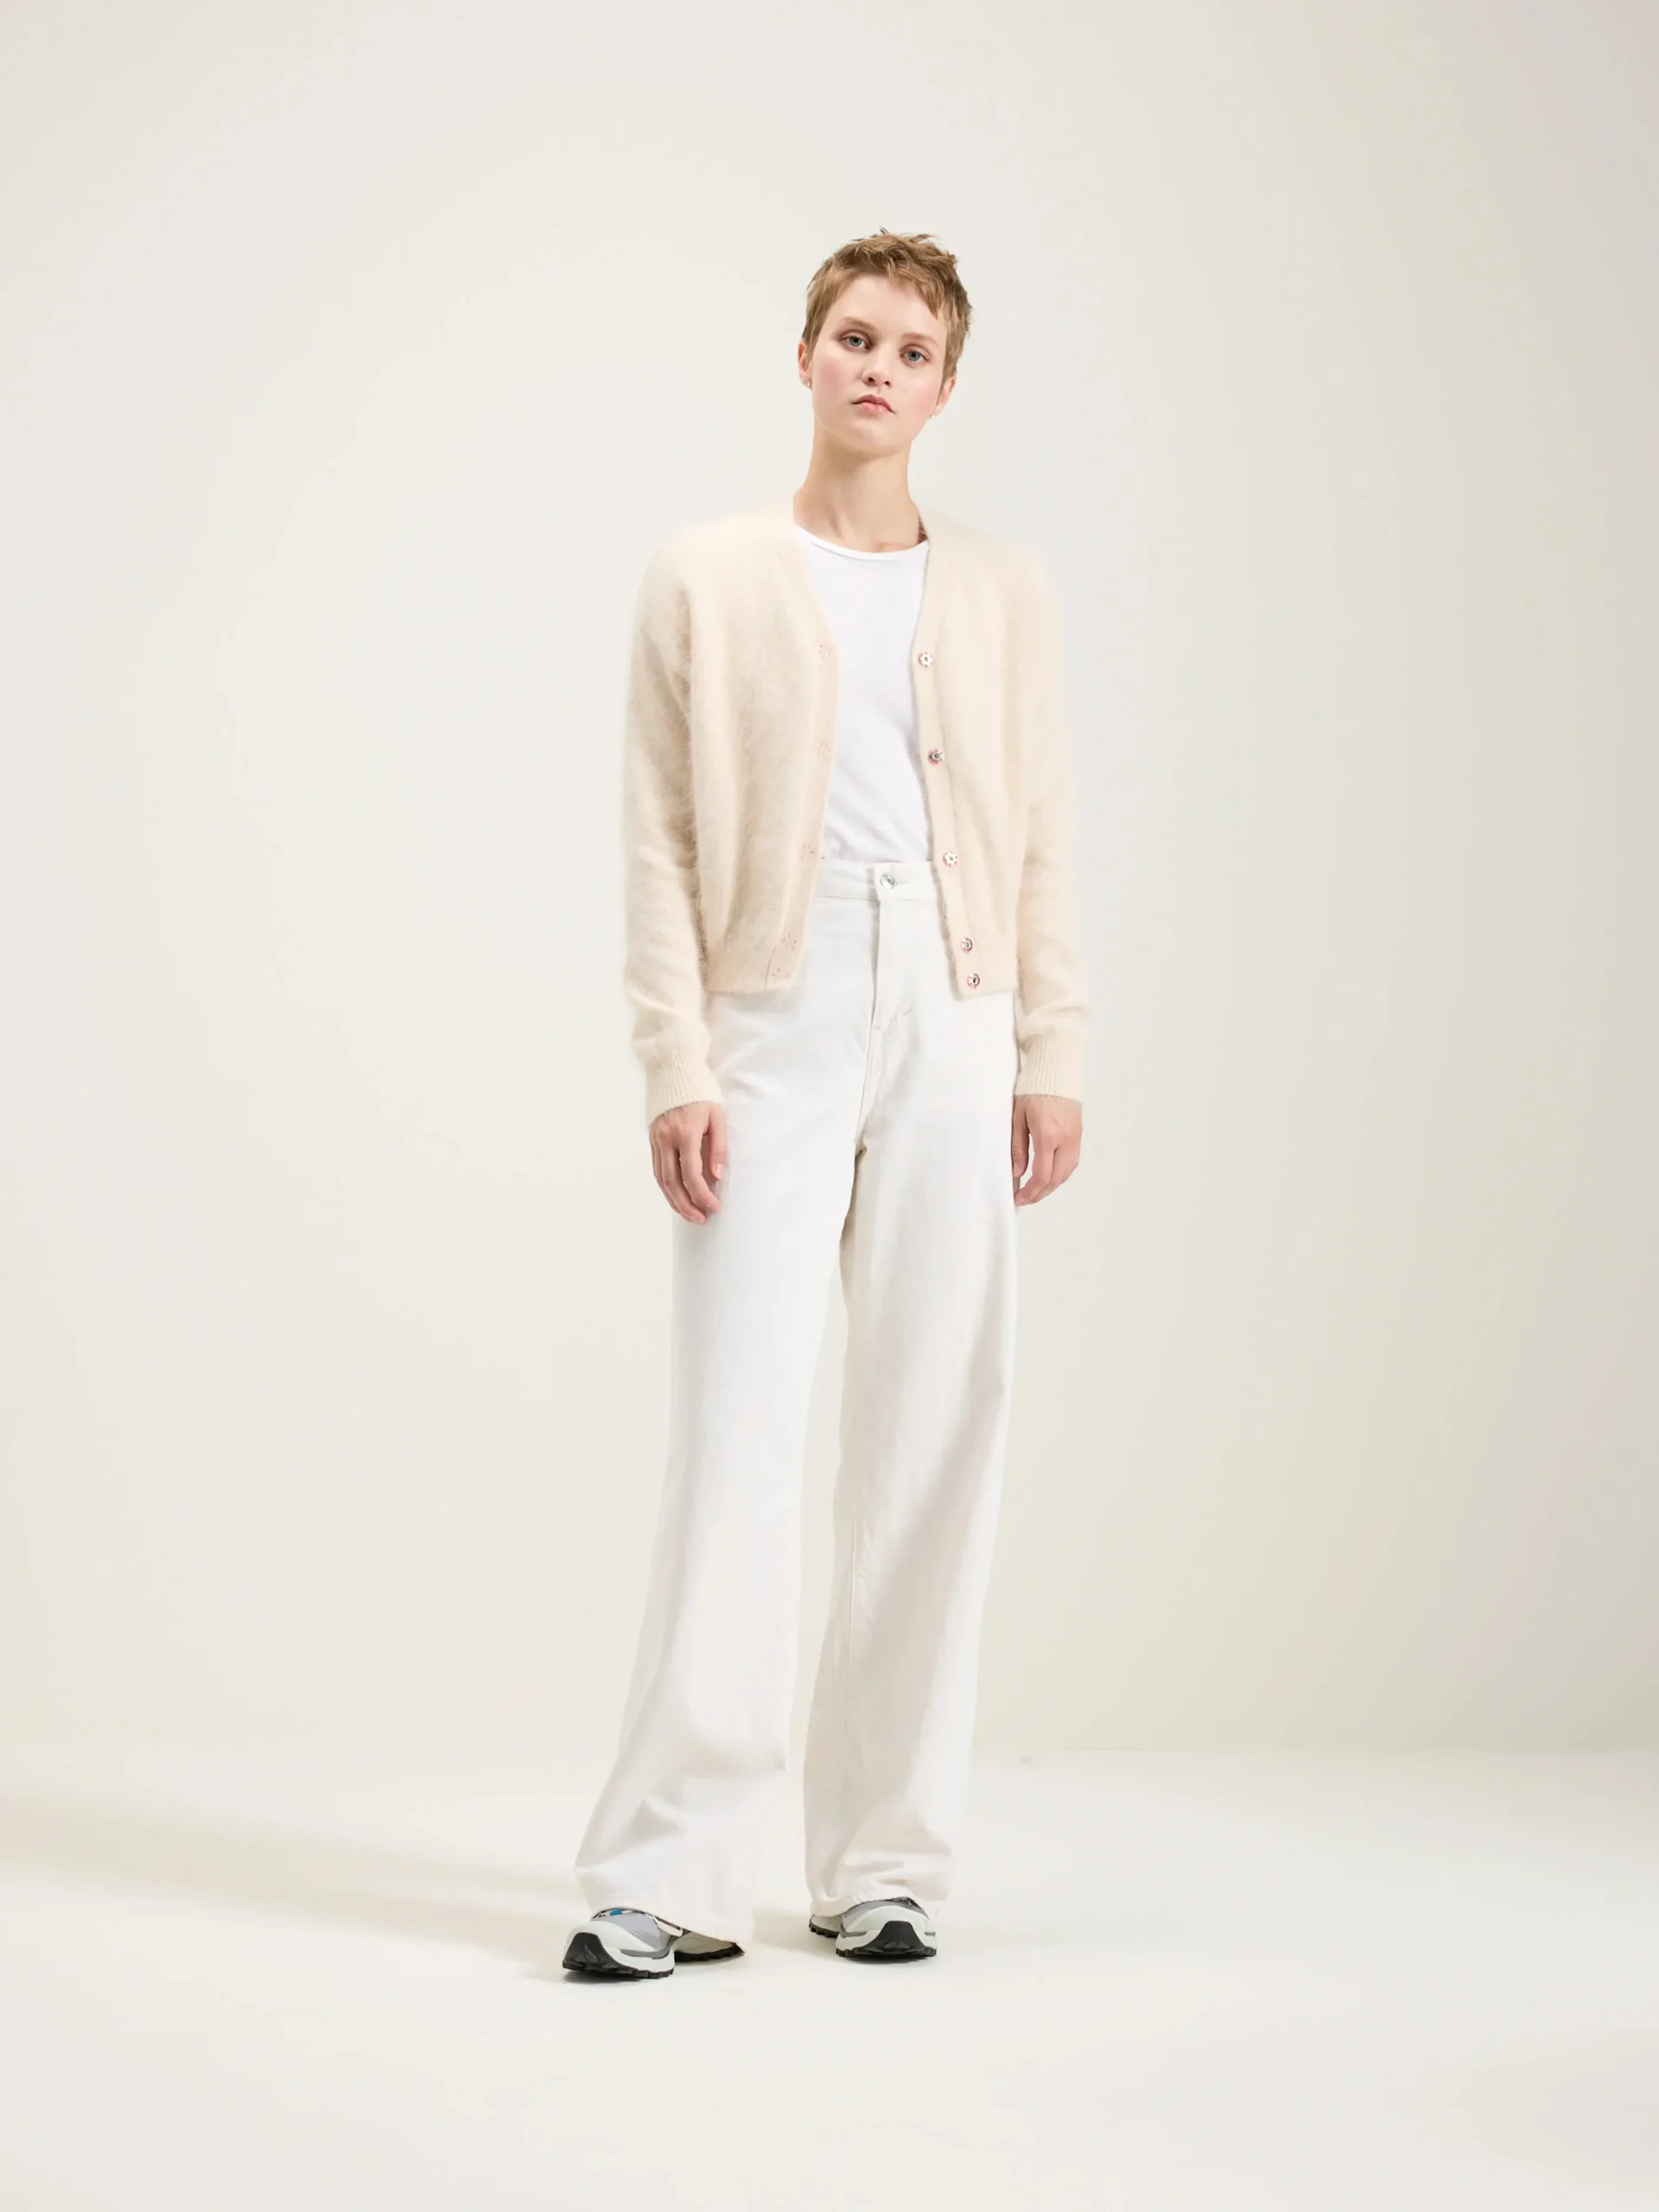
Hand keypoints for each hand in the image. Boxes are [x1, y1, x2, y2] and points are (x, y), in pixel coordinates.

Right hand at [649, 1099, 727, 1222]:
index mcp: (685, 1132)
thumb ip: (718, 1147)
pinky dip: (666, 1187)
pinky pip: (657, 1169)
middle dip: (686, 1205)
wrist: (674, 1069)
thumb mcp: (717, 1116)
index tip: (714, 1207)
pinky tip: (676, 1197)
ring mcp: (655, 1139)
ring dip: (674, 1200)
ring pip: (661, 1178)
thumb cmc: (701, 1091)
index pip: (691, 1173)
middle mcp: (666, 1138)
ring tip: (689, 1214)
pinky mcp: (651, 1139)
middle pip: (672, 1181)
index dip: (702, 1195)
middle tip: (700, 1219)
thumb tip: (716, 1177)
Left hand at [1012, 1093, 1081, 1205]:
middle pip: (1057, 1178)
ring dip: (1052, 1186)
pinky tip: (1049, 1175)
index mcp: (1048, 1136)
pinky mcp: (1078, 1134)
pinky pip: (1072, 1162)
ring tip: (1036, 1191)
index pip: (1042, 1175)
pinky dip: (1060, 1174)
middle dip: (1041, 1194)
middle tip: (1026, 1200)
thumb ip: (1018, 1147)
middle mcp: (1066, 1140)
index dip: (1030, 1191)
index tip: (1018, 1198)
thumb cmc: (1033, 1090)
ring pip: (1067, 1172)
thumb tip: (1017, 1172)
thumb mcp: (1018, 1118)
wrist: (1056, 1071)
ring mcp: (1075, 1137)